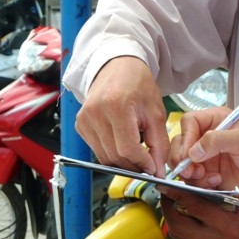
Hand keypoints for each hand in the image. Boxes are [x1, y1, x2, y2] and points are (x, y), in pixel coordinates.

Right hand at [75, 56, 169, 176]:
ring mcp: (84, 119)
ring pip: (104, 157)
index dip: (142, 163)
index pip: (127, 149)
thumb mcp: (156, 111)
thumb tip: (157, 171)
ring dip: (123, 162)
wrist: (118, 68)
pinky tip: (123, 144)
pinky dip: (111, 153)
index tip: (153, 168)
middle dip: (134, 165)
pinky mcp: (80, 125)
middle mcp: (95, 113)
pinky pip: (96, 150)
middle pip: (114, 156)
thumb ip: (159, 143)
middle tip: (148, 165)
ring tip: (138, 154)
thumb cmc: (139, 86)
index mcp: (116, 106)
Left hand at [160, 190, 238, 238]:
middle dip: (168, 207)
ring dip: (172, 218)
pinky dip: (180, 228)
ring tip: (171, 203)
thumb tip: (204, 182)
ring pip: (179, 235)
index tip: (168, 184)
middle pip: (179, 225)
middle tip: (165, 193)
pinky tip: (183, 217)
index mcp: (230, 225)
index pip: (195, 207)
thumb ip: (232, 195)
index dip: (178, 194)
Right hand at [168, 107, 238, 201]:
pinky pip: (192, 180)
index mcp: (216, 121)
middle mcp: (207, 137)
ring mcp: (206, 157)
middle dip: (180, 158)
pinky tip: (216, 182)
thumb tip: (192, 152)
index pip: (189, 122)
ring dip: (190, 173)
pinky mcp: (208, 175)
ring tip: (207, 177)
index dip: (185, 136)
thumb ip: (217, 141)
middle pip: (180, 143)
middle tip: (190, 171)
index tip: (188, 154)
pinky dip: (200, 183)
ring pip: (183, 163)